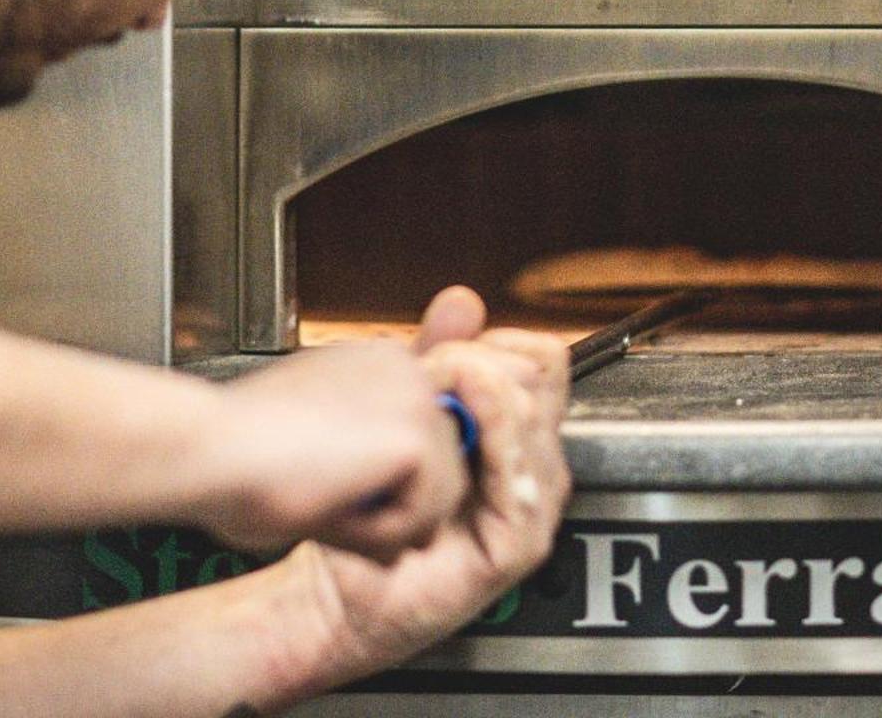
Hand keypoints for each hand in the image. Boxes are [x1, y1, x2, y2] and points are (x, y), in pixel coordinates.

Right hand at [199, 337, 468, 558]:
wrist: (211, 449)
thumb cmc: (235, 453)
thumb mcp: (310, 437)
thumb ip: (355, 450)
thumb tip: (380, 490)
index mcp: (376, 363)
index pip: (423, 433)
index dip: (394, 478)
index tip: (344, 492)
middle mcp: (403, 368)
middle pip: (442, 465)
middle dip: (396, 505)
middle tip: (329, 505)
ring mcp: (415, 398)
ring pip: (439, 498)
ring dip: (385, 525)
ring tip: (326, 508)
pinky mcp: (416, 437)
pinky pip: (423, 518)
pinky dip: (378, 537)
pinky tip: (333, 514)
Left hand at [285, 293, 571, 686]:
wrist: (338, 581)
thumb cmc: (371, 505)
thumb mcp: (403, 409)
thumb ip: (436, 353)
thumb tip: (462, 299)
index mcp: (517, 431)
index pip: (542, 359)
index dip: (496, 341)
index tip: (449, 349)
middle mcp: (533, 465)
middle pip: (540, 377)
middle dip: (478, 358)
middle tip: (431, 369)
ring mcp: (530, 504)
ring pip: (532, 413)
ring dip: (477, 389)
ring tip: (432, 392)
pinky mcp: (518, 544)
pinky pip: (521, 476)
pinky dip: (492, 433)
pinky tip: (458, 420)